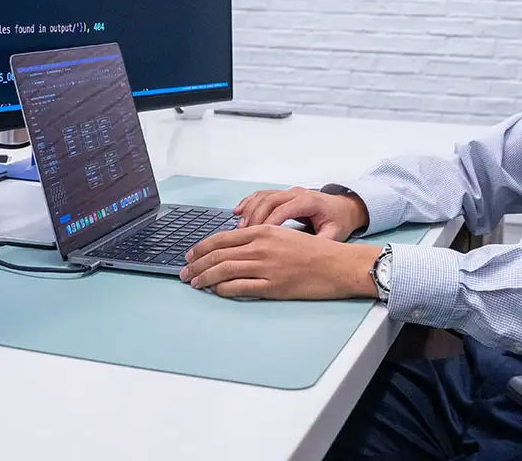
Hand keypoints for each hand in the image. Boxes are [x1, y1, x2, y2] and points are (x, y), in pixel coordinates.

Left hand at [180, 225, 380, 299]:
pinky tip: (215, 291)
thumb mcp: (284, 236)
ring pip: (224, 270)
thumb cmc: (314, 251)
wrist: (337, 264)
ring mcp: (266, 267)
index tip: (191, 255)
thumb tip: (235, 248)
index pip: (223, 238)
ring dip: (204, 277)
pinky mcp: (273, 286)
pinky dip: (222, 289)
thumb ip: (260, 239)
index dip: (202, 248)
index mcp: (264, 231)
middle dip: (196, 264)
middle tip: (184, 272)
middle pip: (218, 254)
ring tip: (194, 283)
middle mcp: (262, 246)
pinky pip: (239, 288)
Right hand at [234, 186, 368, 240]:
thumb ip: (320, 242)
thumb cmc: (338, 221)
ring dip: (248, 211)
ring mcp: (289, 192)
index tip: (256, 240)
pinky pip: (262, 195)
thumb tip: (303, 255)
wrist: (344, 207)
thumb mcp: (334, 234)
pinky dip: (249, 202)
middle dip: (253, 218)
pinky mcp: (283, 194)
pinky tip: (238, 213)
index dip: (268, 224)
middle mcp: (297, 193)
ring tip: (238, 228)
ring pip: (263, 196)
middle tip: (241, 236)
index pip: (283, 210)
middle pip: (269, 201)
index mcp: (309, 201)